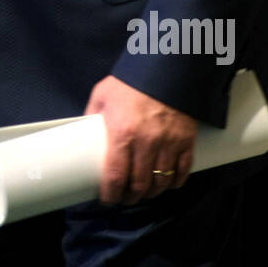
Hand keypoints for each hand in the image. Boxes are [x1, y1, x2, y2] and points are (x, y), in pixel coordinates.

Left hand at [84, 75, 196, 205]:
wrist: (166, 67)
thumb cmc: (131, 82)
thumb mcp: (103, 94)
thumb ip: (92, 115)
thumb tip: (81, 132)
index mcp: (122, 133)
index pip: (115, 176)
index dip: (111, 193)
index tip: (107, 199)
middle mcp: (146, 143)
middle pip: (139, 184)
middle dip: (131, 197)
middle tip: (125, 198)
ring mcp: (169, 143)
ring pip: (161, 182)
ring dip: (152, 192)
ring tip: (144, 193)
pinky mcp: (186, 140)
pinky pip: (183, 171)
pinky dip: (175, 182)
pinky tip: (167, 184)